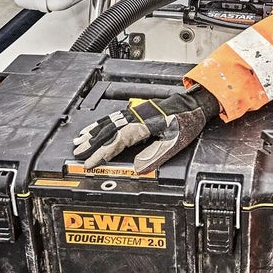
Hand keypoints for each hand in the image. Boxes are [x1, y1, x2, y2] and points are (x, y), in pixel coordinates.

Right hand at [71, 88, 217, 173]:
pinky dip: (102, 123)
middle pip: (109, 131)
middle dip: (92, 143)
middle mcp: (136, 117)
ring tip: (80, 141)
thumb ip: (156, 155)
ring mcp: (136, 112)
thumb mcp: (176, 141)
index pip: (117, 141)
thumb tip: (136, 168)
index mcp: (144, 124)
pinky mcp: (137, 111)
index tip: (90, 162)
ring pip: (109, 123)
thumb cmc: (187, 121)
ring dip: (94, 132)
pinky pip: (115, 117)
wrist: (193, 104)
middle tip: (78, 153)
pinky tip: (96, 128)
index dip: (102, 152)